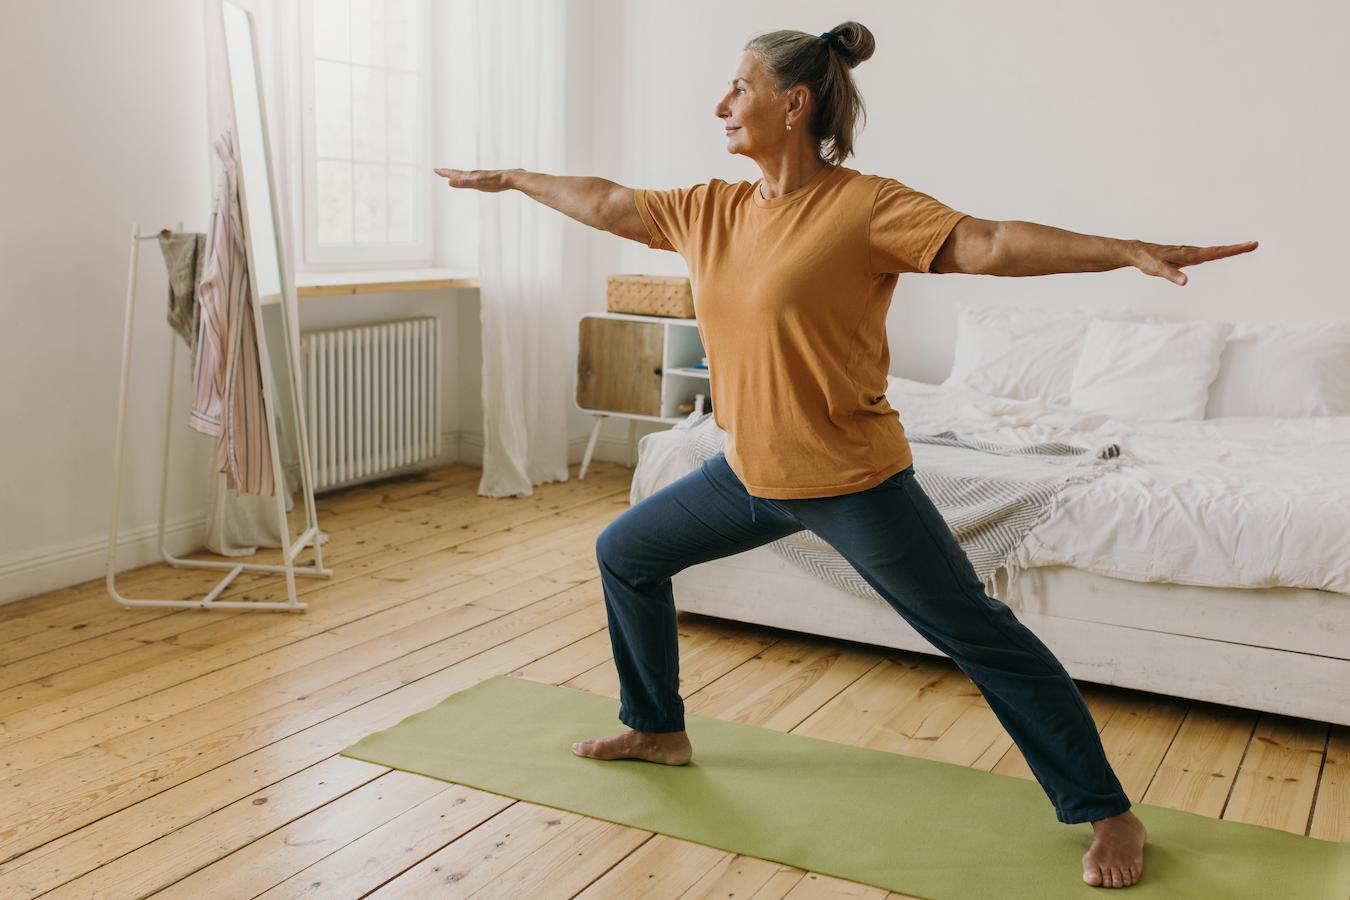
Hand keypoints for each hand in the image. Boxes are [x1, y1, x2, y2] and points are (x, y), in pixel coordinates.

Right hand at [433, 167, 523, 192]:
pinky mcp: (488, 180)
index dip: (445, 173)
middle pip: (458, 173)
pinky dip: (469, 179)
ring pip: (466, 176)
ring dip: (458, 175)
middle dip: (448, 173)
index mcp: (470, 176)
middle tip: (439, 171)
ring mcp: (481, 177)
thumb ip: (463, 183)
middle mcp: (475, 175)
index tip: (436, 170)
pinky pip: (475, 179)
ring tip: (453, 175)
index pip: (454, 173)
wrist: (511, 178)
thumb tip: (449, 182)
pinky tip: (473, 181)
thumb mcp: (477, 184)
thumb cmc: (494, 182)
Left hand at [1129, 239, 1258, 285]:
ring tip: (1246, 247)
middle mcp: (1191, 252)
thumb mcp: (1157, 269)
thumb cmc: (1146, 260)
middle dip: (1236, 248)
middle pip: (1218, 250)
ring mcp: (1189, 253)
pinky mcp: (1185, 256)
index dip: (1233, 250)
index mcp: (1189, 255)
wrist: (1136, 252)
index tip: (1250, 245)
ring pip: (1212, 251)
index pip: (1215, 252)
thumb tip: (1185, 282)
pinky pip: (1205, 254)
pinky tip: (1220, 253)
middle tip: (1255, 244)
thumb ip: (1171, 275)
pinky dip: (1217, 252)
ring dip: (1229, 249)